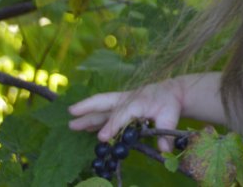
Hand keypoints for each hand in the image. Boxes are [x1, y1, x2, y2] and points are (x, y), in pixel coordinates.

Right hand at [68, 79, 183, 152]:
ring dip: (86, 114)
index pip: (123, 115)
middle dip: (88, 109)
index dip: (112, 126)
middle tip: (72, 114)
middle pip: (105, 103)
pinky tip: (84, 128)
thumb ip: (165, 133)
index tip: (102, 138)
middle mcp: (126, 100)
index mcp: (138, 102)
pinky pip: (104, 111)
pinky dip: (94, 118)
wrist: (171, 92)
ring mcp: (121, 102)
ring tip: (71, 124)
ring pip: (101, 106)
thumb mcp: (171, 116)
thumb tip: (163, 150)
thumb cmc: (169, 103)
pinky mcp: (120, 105)